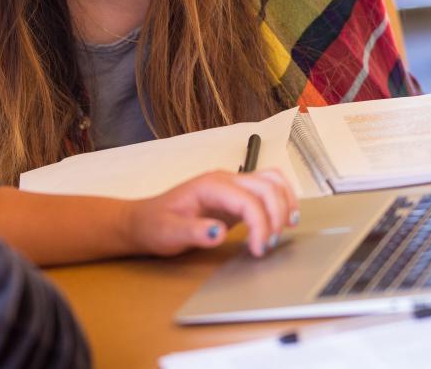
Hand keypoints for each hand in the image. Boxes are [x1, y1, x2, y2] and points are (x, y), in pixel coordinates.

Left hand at [123, 169, 299, 257]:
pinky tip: (283, 220)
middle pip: (266, 186)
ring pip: (272, 181)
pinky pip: (268, 190)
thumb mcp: (169, 233)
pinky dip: (281, 201)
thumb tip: (219, 233)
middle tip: (270, 245)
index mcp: (210, 185)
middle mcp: (225, 180)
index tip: (258, 250)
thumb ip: (193, 232)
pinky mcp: (237, 197)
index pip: (248, 200)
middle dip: (276, 216)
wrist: (144, 221)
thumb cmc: (155, 225)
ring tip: (286, 229)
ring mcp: (232, 186)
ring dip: (285, 203)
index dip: (260, 225)